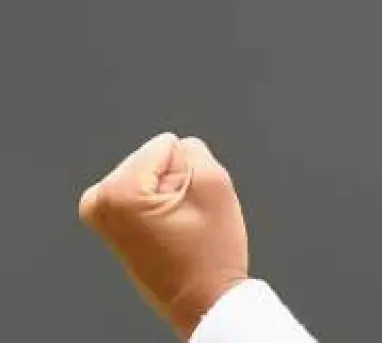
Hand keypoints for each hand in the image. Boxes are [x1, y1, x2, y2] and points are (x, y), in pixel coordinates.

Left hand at [78, 132, 249, 339]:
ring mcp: (99, 217)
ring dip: (169, 195)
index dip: (188, 172)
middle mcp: (99, 203)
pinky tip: (170, 230)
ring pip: (149, 175)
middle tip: (186, 219)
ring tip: (178, 227)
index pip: (168, 146)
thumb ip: (195, 149)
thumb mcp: (216, 185)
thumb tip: (176, 148)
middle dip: (176, 182)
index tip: (189, 207)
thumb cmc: (210, 253)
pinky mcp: (106, 226)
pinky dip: (158, 205)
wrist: (203, 300)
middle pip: (154, 159)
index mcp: (119, 192)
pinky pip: (142, 193)